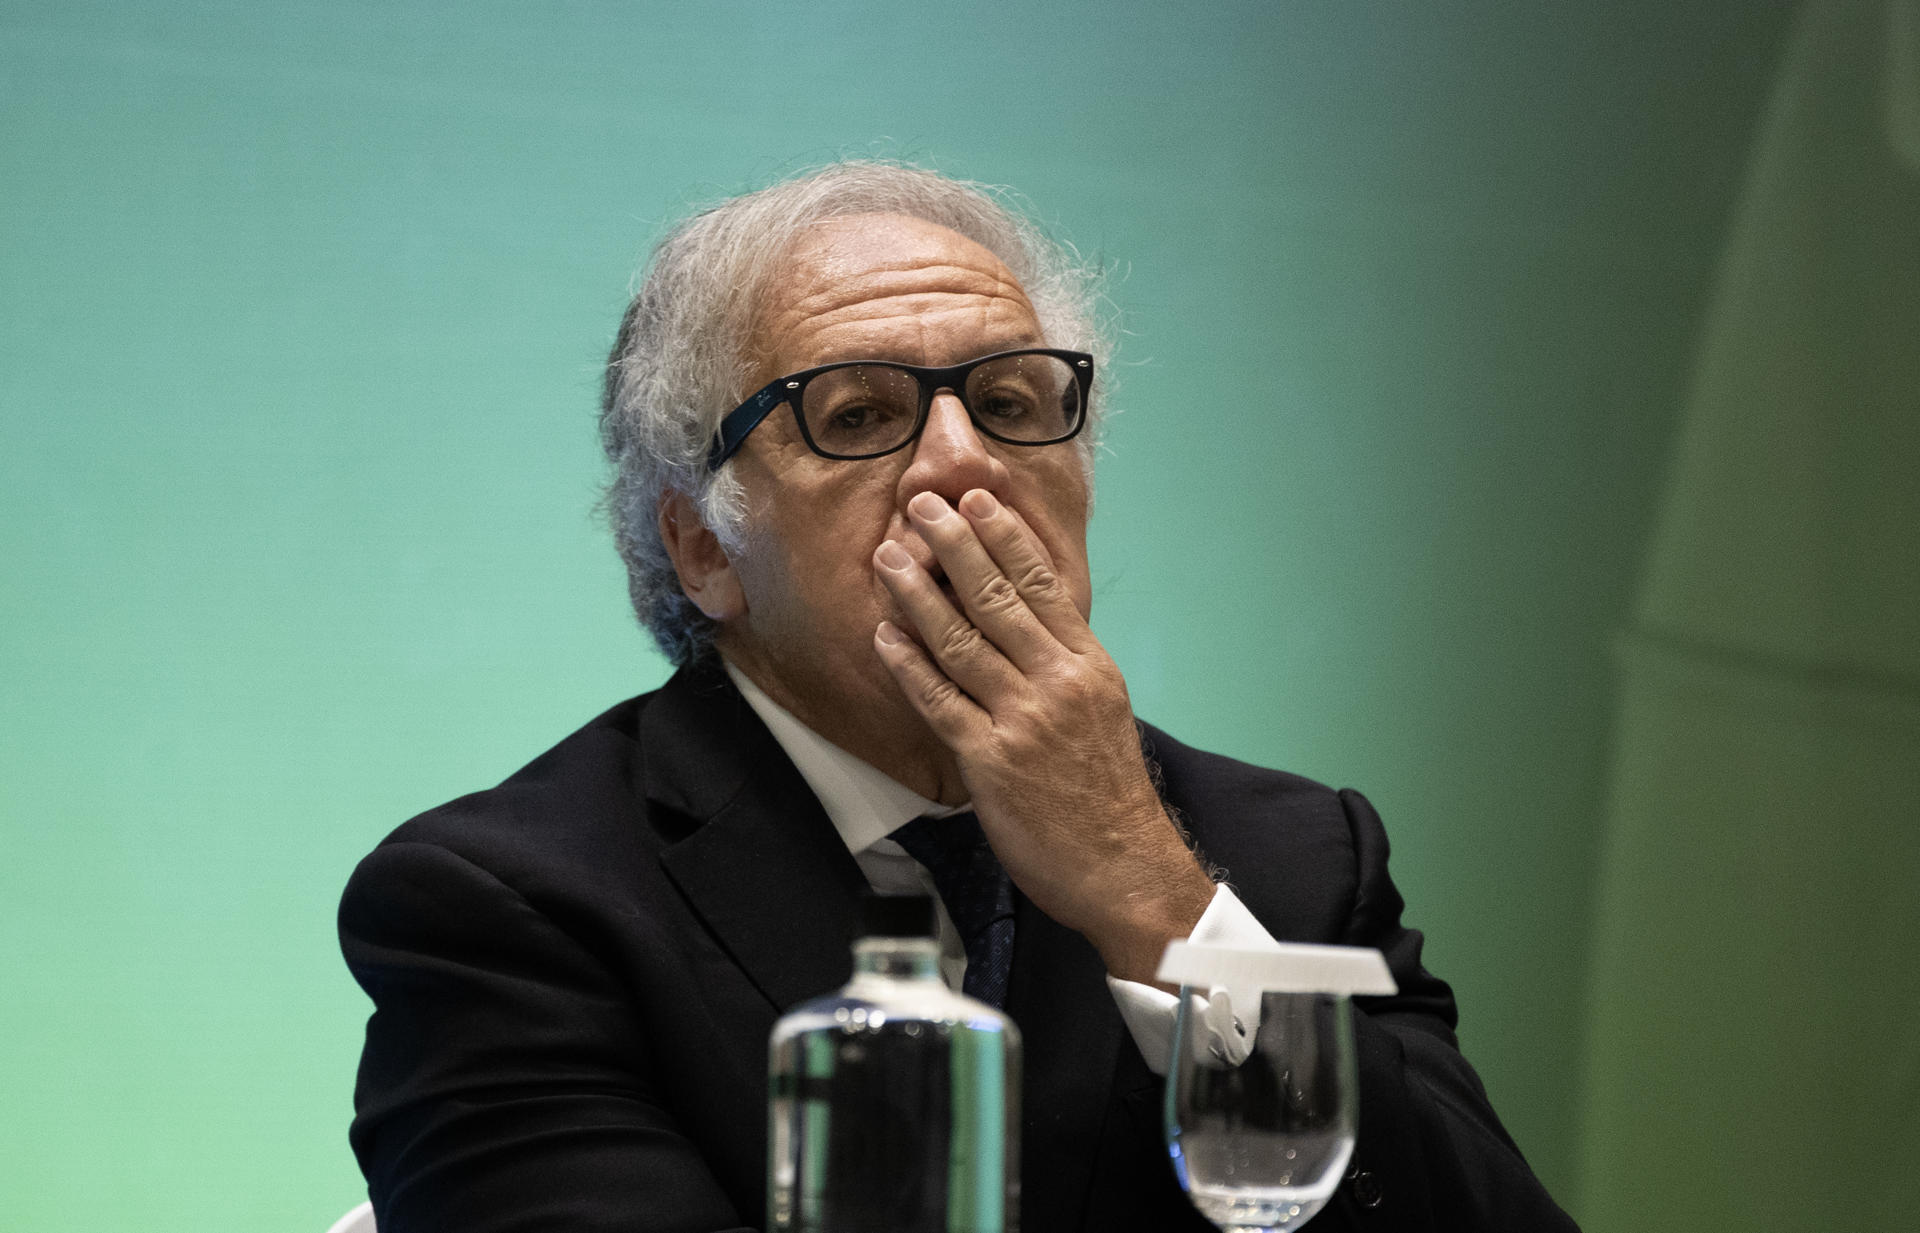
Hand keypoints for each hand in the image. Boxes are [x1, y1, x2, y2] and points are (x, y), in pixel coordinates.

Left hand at [871, 488, 1215, 984]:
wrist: (1124, 866)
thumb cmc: (1109, 792)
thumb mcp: (1103, 709)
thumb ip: (1064, 663)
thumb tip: (1026, 620)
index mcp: (1087, 665)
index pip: (1042, 584)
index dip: (1006, 537)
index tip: (978, 498)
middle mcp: (1056, 682)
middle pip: (997, 599)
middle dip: (954, 545)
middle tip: (921, 503)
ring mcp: (1022, 720)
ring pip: (961, 642)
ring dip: (918, 594)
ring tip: (888, 557)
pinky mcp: (990, 761)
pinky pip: (940, 703)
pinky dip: (909, 666)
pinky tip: (885, 635)